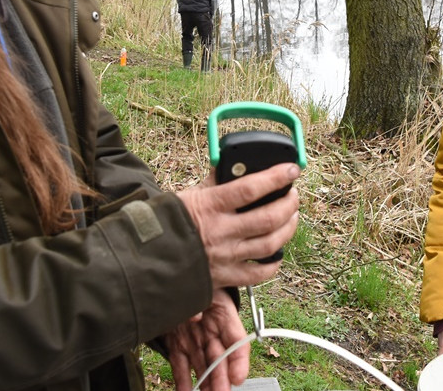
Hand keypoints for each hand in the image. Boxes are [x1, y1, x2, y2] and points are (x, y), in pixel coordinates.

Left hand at [166, 289, 249, 390]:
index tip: (238, 378)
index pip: (237, 341)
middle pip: (220, 359)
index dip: (240, 362)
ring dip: (206, 385)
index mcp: (224, 316)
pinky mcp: (178, 346)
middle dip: (222, 380)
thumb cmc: (197, 279)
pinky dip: (183, 383)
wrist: (176, 279)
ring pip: (203, 367)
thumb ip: (198, 302)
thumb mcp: (202, 286)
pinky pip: (181, 367)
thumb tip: (194, 318)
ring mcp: (195, 340)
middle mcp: (212, 332)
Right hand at [177, 163, 299, 288]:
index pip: (251, 188)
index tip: (291, 169)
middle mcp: (222, 232)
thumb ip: (214, 183)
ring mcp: (226, 256)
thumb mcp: (189, 195)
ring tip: (292, 216)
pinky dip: (274, 263)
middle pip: (268, 218)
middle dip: (289, 204)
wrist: (148, 257)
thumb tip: (233, 165)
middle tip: (293, 195)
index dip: (276, 177)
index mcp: (210, 206)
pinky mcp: (226, 277)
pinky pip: (259, 274)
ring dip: (288, 228)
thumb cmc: (168, 223)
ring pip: (270, 244)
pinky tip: (278, 251)